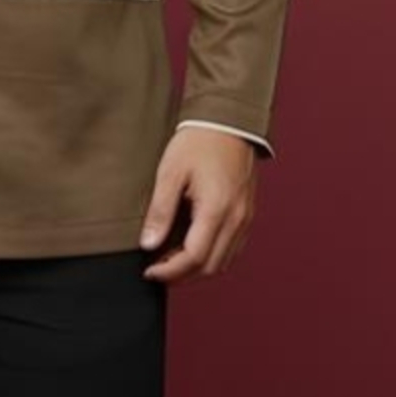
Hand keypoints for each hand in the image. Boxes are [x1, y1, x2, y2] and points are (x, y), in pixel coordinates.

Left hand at [138, 129, 257, 281]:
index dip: (170, 271)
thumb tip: (149, 245)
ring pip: (224, 262)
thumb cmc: (198, 142)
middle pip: (211, 267)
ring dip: (198, 268)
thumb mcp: (170, 173)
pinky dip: (212, 257)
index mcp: (217, 209)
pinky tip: (191, 247)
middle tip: (157, 270)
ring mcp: (245, 218)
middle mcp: (236, 218)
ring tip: (171, 261)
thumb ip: (160, 211)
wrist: (228, 120)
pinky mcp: (247, 214)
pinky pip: (232, 248)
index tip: (149, 271)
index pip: (195, 257)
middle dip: (182, 276)